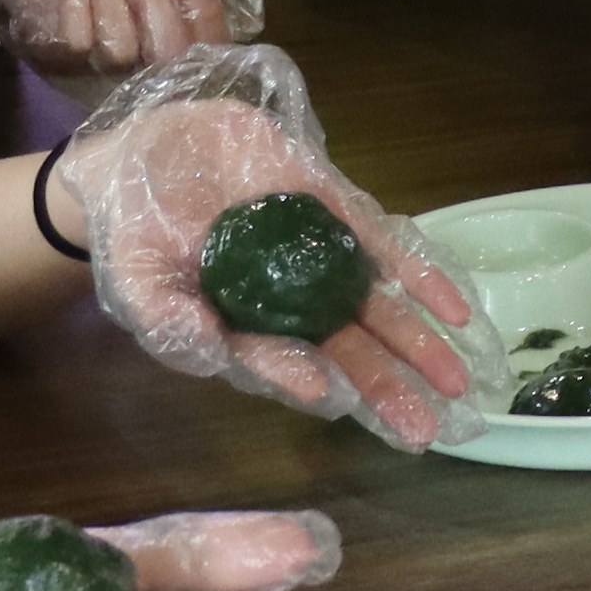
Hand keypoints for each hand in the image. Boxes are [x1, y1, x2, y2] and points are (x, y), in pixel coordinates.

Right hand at [53, 42, 483, 446]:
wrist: (139, 161)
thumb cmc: (133, 235)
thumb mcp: (136, 280)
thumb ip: (167, 319)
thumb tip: (210, 350)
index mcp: (240, 328)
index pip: (278, 362)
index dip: (299, 376)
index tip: (329, 394)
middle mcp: (286, 303)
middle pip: (342, 350)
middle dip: (384, 388)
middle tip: (426, 429)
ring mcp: (313, 257)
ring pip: (374, 308)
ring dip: (416, 345)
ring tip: (456, 383)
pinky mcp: (329, 207)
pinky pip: (382, 248)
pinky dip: (420, 279)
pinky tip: (457, 312)